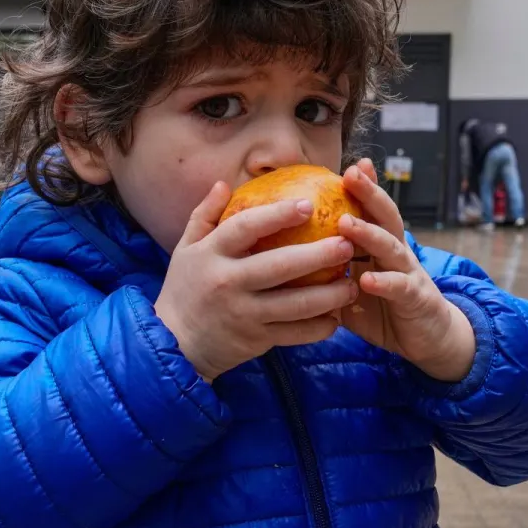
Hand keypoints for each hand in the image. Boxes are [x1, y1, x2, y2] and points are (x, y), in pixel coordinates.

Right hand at [155, 184, 357, 382]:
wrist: (176, 343)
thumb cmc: (185, 289)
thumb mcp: (185, 249)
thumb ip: (204, 214)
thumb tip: (225, 184)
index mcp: (211, 254)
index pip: (245, 227)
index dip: (277, 214)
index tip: (308, 204)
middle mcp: (228, 282)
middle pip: (279, 265)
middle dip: (318, 254)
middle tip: (346, 243)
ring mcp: (244, 313)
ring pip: (295, 304)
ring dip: (329, 295)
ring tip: (351, 283)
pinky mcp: (256, 339)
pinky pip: (295, 334)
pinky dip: (319, 328)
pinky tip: (336, 317)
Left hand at [336, 160, 475, 382]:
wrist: (428, 339)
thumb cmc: (385, 311)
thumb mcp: (351, 291)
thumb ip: (327, 277)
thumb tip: (287, 268)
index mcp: (381, 248)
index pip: (372, 211)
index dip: (364, 188)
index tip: (350, 165)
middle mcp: (397, 253)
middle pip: (385, 216)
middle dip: (369, 194)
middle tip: (349, 174)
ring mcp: (408, 273)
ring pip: (391, 246)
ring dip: (369, 234)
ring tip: (346, 223)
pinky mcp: (416, 298)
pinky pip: (398, 287)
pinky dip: (383, 282)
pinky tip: (367, 280)